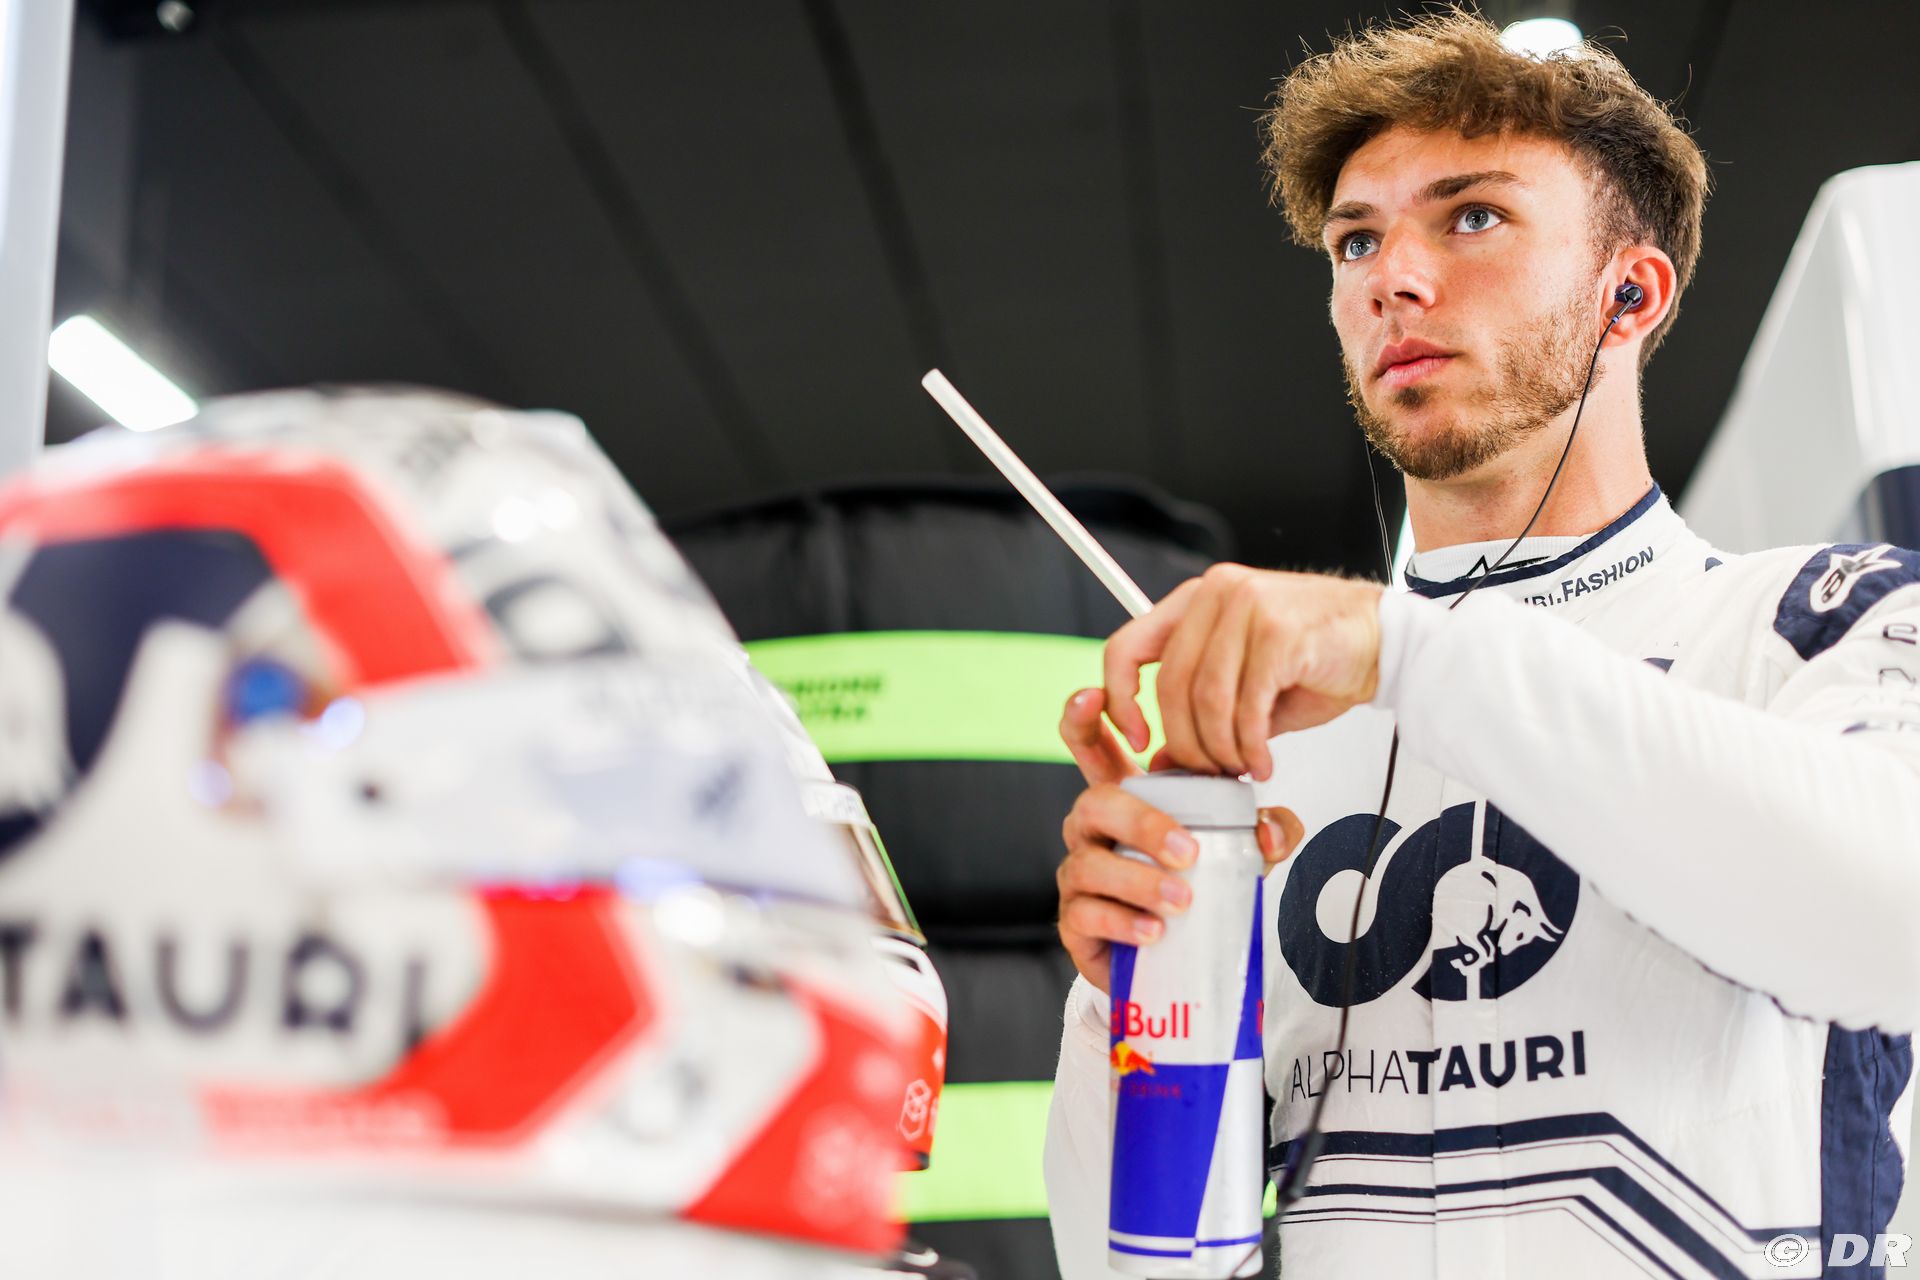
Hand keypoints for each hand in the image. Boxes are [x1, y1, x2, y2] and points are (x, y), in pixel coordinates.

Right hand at [1055, 688, 1301, 992]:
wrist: (1173, 959)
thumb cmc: (1191, 887)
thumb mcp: (1234, 851)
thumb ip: (1261, 831)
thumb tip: (1272, 829)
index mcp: (1124, 799)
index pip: (1091, 746)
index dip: (1083, 716)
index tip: (1096, 695)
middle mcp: (1093, 829)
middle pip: (1095, 802)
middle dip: (1140, 822)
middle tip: (1187, 853)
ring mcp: (1079, 874)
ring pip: (1090, 864)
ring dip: (1138, 881)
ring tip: (1181, 902)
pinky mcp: (1075, 920)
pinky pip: (1087, 913)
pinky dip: (1122, 921)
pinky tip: (1154, 931)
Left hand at [1102, 565, 1383, 780]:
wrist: (1384, 639)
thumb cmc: (1316, 656)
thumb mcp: (1244, 681)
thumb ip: (1200, 710)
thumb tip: (1162, 757)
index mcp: (1196, 601)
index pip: (1126, 647)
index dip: (1121, 701)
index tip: (1138, 738)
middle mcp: (1216, 595)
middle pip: (1170, 685)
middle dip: (1186, 742)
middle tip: (1207, 770)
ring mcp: (1247, 608)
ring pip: (1207, 699)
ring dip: (1221, 748)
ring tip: (1240, 767)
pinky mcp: (1278, 633)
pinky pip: (1246, 705)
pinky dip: (1251, 745)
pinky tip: (1262, 760)